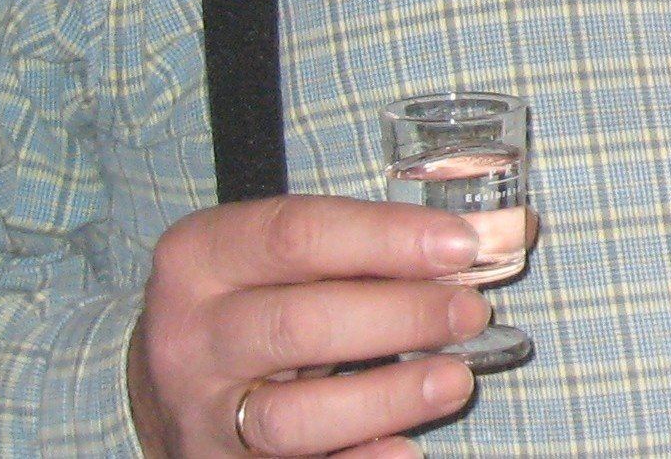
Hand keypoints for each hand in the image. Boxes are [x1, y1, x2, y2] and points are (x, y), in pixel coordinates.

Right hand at [128, 194, 489, 456]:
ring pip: (290, 415)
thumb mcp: (285, 255)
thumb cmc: (254, 296)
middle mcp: (190, 336)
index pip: (297, 235)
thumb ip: (372, 244)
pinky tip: (406, 450)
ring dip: (385, 399)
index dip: (386, 238)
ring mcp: (202, 412)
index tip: (462, 244)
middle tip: (471, 313)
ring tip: (456, 380)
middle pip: (298, 325)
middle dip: (398, 318)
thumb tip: (500, 232)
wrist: (171, 380)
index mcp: (202, 256)